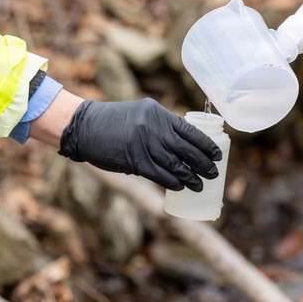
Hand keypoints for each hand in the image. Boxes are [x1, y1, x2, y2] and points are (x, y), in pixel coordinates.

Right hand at [57, 98, 221, 191]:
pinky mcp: (135, 161)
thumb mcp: (142, 115)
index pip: (190, 131)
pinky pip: (160, 175)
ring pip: (176, 164)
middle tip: (214, 173)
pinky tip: (181, 186)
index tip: (217, 155)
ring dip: (191, 177)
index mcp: (159, 114)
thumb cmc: (114, 122)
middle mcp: (155, 128)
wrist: (85, 126)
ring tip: (200, 185)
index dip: (206, 145)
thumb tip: (182, 145)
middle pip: (187, 149)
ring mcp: (145, 145)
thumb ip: (161, 127)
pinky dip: (173, 182)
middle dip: (203, 163)